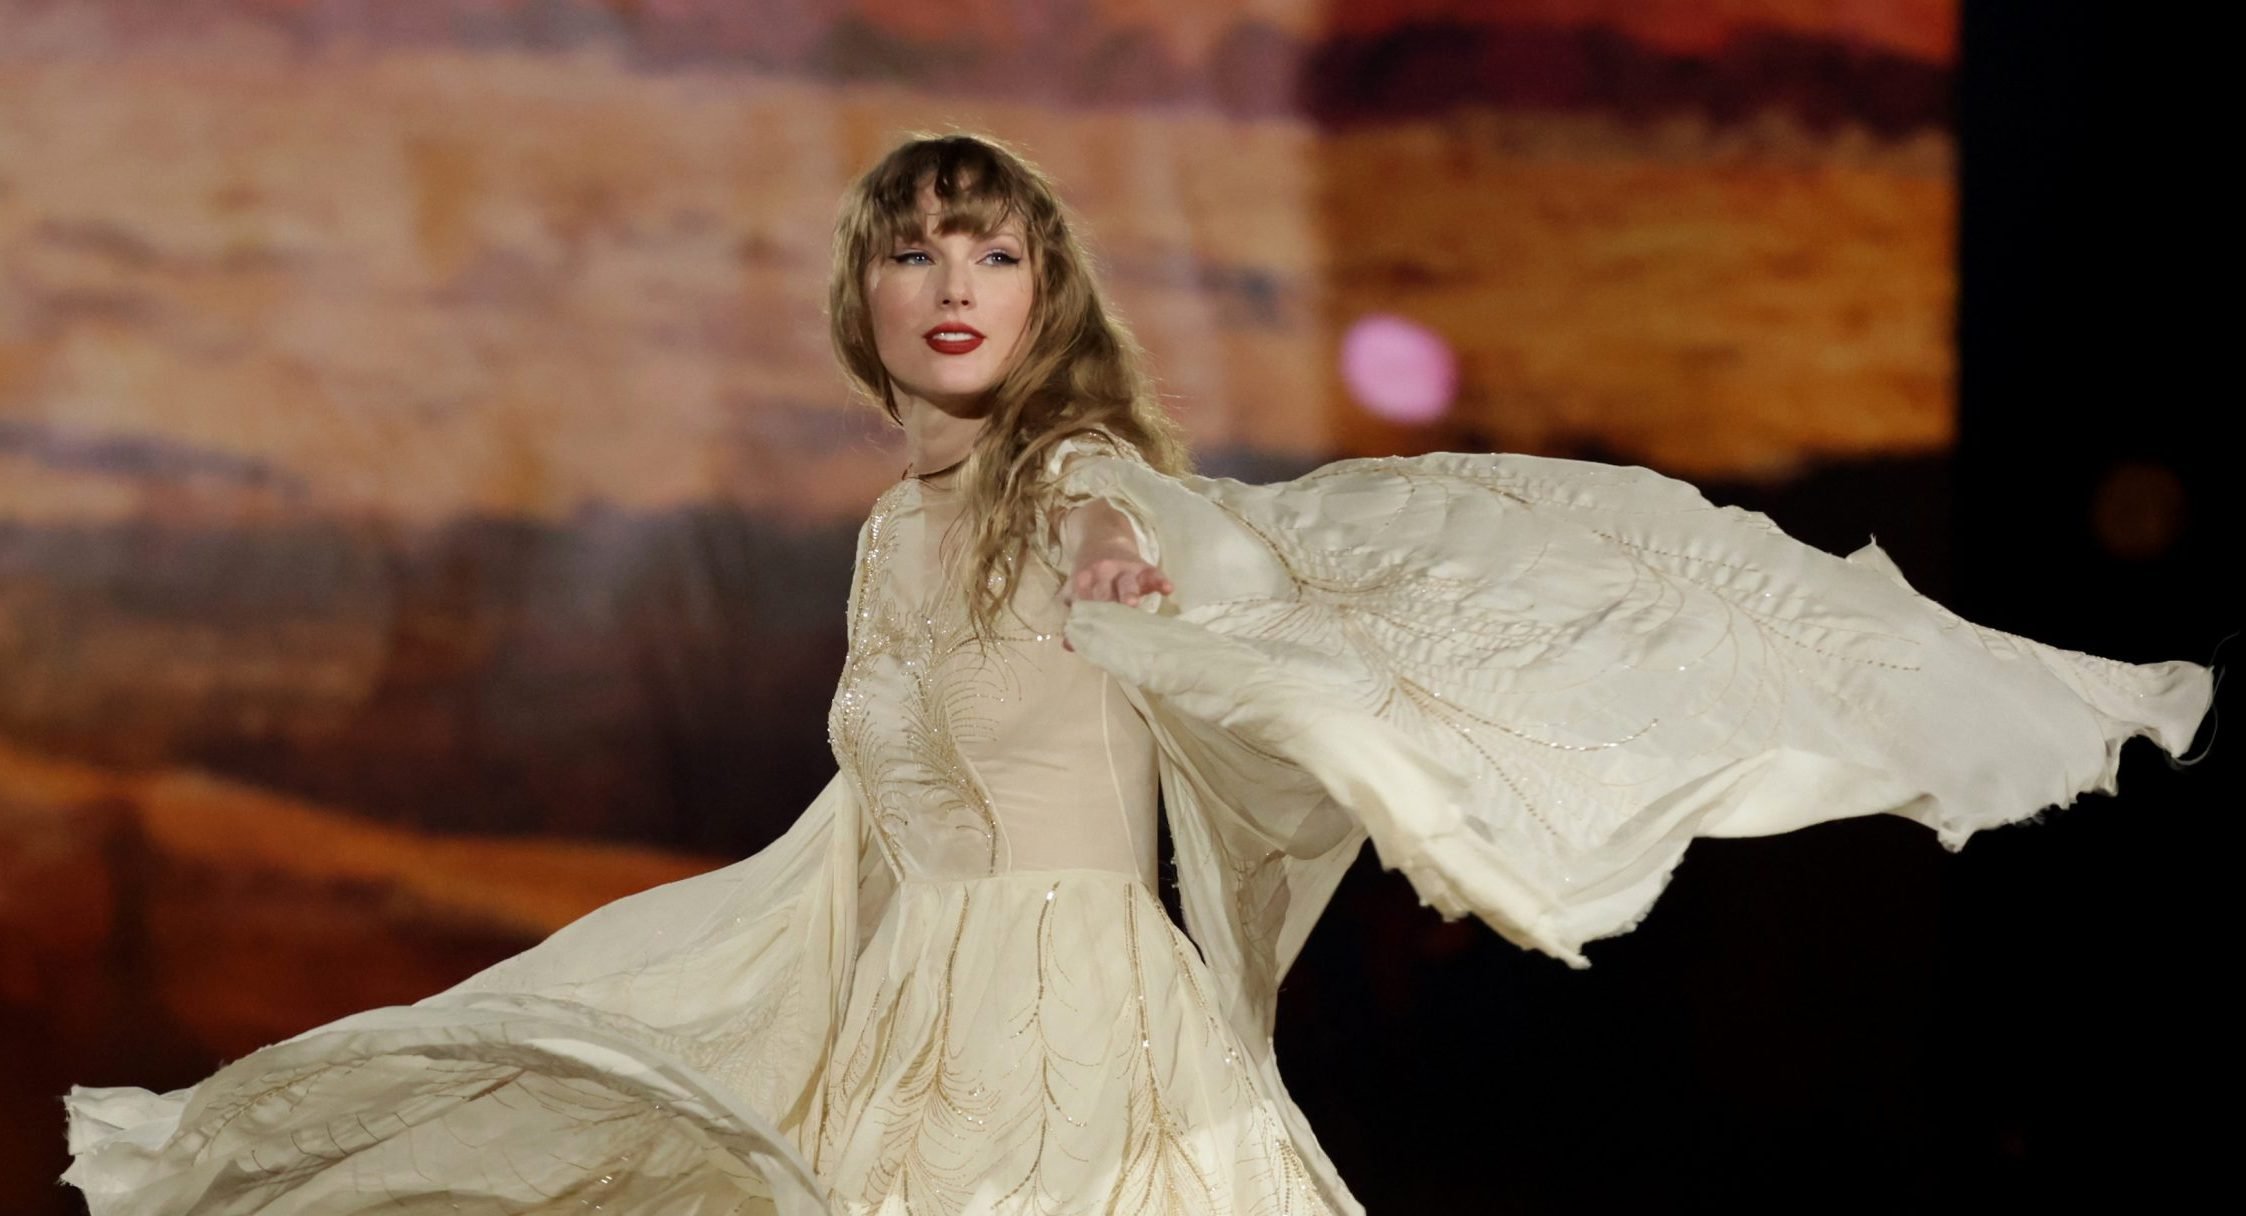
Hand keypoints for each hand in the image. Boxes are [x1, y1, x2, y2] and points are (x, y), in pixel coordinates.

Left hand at [1057, 554, 1172, 651]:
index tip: (1091, 636)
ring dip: (1129, 593)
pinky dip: (1160, 581)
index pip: (1084, 602)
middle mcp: (1102, 574)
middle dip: (1107, 606)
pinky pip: (1153, 573)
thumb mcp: (1075, 591)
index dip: (1086, 619)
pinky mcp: (1143, 567)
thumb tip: (1069, 646)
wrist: (1102, 540)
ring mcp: (1124, 569)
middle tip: (1111, 622)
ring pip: (1127, 582)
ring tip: (1133, 604)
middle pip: (1104, 592)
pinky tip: (1168, 589)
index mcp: (1083, 582)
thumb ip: (1073, 617)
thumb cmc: (1090, 577)